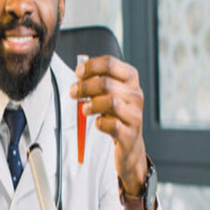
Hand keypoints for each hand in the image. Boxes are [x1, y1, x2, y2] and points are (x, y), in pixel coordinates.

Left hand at [69, 56, 153, 209]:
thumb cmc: (117, 116)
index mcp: (131, 80)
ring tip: (85, 109)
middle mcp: (136, 95)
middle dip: (84, 87)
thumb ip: (98, 80)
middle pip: (106, 83)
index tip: (78, 73)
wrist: (131, 146)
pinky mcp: (130, 134)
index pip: (110, 63)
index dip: (90, 66)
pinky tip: (98, 123)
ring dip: (92, 104)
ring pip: (110, 102)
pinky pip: (111, 124)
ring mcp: (135, 115)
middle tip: (73, 92)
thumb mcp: (111, 94)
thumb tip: (80, 72)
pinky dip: (100, 123)